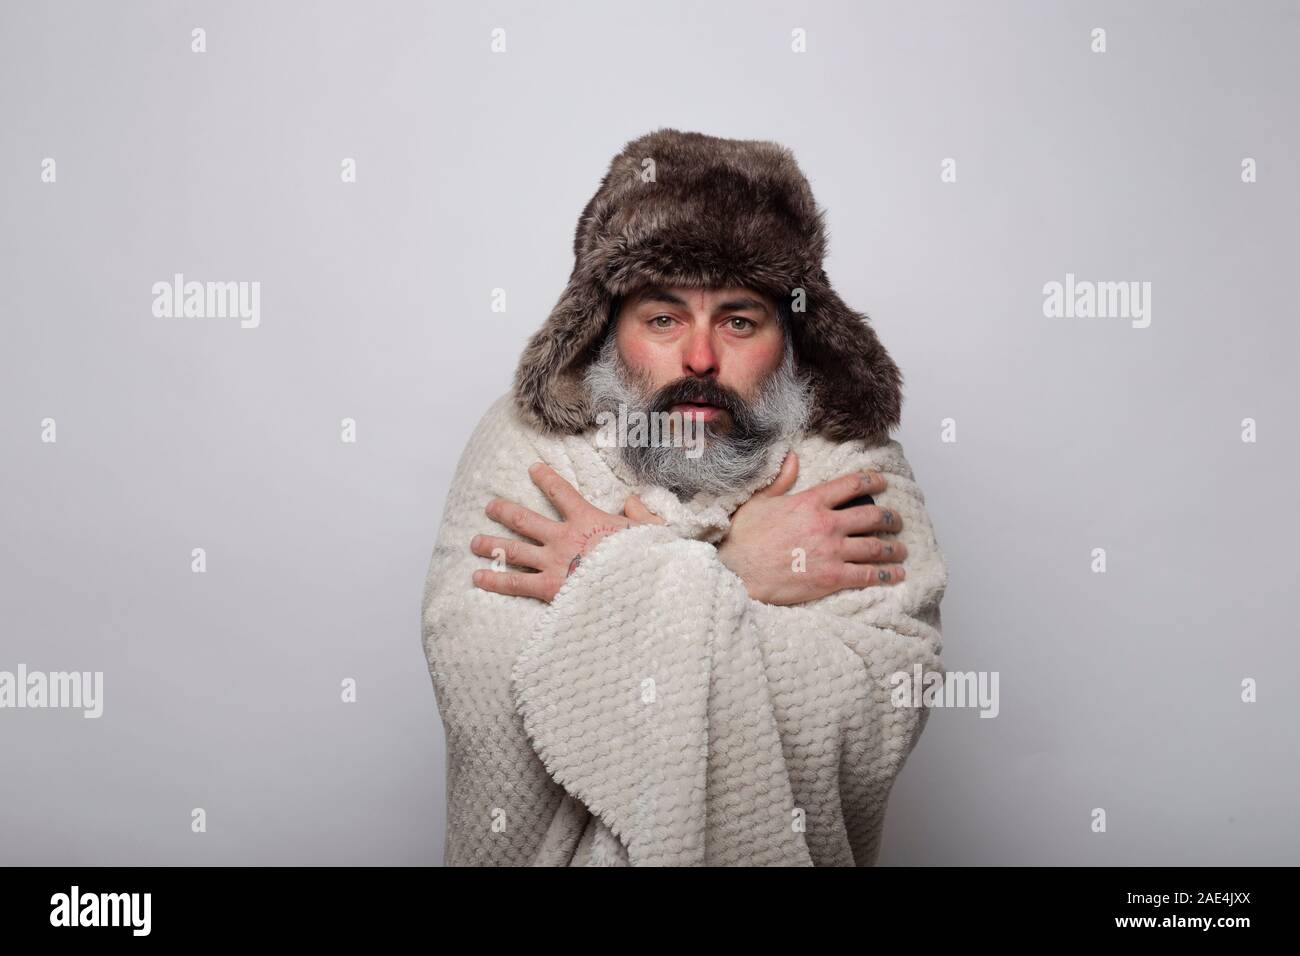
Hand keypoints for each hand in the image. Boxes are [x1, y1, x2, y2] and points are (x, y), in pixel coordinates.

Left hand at [469, 462, 661, 602]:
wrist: (636, 586)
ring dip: (492, 544)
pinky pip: (516, 583)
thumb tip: (632, 501)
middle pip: (525, 520)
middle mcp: (563, 538)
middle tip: (489, 507)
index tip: (532, 468)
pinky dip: (495, 580)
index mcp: (587, 520)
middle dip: (504, 512)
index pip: (562, 492)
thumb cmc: (645, 559)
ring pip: (514, 549)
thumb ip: (641, 514)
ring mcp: (553, 562)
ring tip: (474, 542)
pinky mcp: (548, 587)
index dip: (545, 478)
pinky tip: (478, 577)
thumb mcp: (651, 531)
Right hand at [716, 451, 907, 605]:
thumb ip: (781, 479)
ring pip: (875, 546)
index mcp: (810, 501)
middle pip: (872, 515)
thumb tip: (793, 457)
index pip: (851, 485)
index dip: (872, 481)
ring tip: (901, 550)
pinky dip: (886, 575)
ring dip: (893, 548)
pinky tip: (896, 575)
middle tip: (898, 521)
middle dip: (890, 518)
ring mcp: (832, 551)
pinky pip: (868, 574)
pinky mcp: (832, 577)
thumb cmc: (743, 538)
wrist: (736, 571)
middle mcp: (826, 524)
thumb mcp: (759, 501)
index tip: (883, 482)